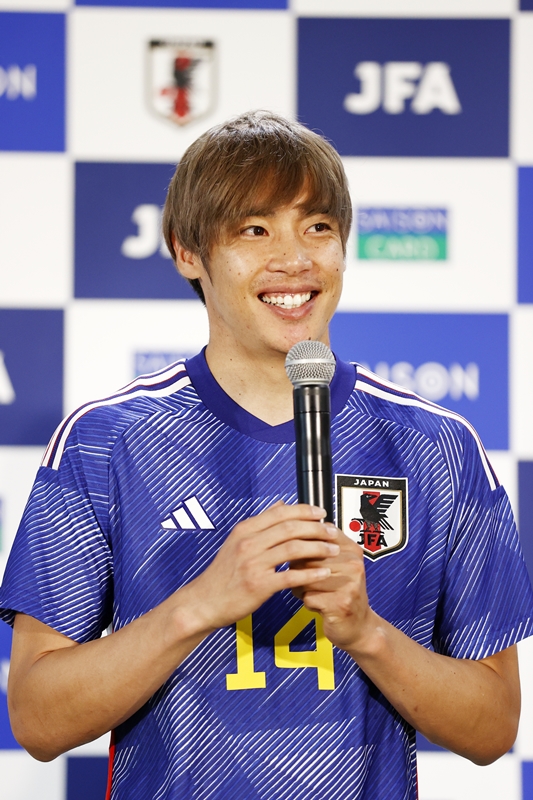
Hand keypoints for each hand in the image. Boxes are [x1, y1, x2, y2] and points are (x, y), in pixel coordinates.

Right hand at [179, 502, 339, 634]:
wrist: (204, 601)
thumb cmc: (222, 574)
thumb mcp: (237, 541)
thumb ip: (261, 522)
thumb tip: (280, 504)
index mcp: (245, 530)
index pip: (280, 512)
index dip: (305, 511)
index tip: (321, 513)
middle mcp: (248, 543)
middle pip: (290, 528)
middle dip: (316, 528)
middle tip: (332, 531)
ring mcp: (253, 564)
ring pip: (293, 549)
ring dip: (317, 548)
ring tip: (332, 550)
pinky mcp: (259, 585)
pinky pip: (290, 576)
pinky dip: (310, 574)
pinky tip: (323, 573)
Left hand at [291, 528, 373, 650]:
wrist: (358, 626)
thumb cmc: (341, 592)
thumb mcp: (336, 564)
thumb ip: (319, 546)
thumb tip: (292, 527)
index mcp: (351, 549)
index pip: (319, 534)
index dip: (300, 543)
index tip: (296, 553)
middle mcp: (353, 563)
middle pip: (308, 557)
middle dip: (298, 569)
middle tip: (303, 578)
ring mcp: (349, 584)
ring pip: (306, 577)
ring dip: (301, 587)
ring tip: (310, 591)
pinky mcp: (341, 603)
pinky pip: (309, 597)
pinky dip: (307, 602)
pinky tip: (316, 604)